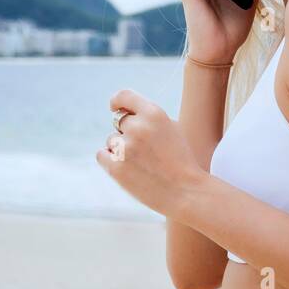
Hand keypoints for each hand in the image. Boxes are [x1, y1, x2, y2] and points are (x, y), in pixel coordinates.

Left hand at [95, 87, 206, 217]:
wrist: (186, 192)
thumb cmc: (180, 161)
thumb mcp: (171, 129)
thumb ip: (149, 118)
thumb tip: (123, 112)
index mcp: (154, 113)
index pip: (124, 96)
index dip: (117, 101)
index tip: (114, 107)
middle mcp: (138, 127)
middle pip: (119, 121)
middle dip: (127, 133)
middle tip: (142, 150)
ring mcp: (126, 147)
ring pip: (111, 140)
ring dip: (120, 149)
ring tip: (141, 163)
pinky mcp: (116, 167)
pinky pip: (102, 154)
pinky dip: (110, 160)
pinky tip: (127, 169)